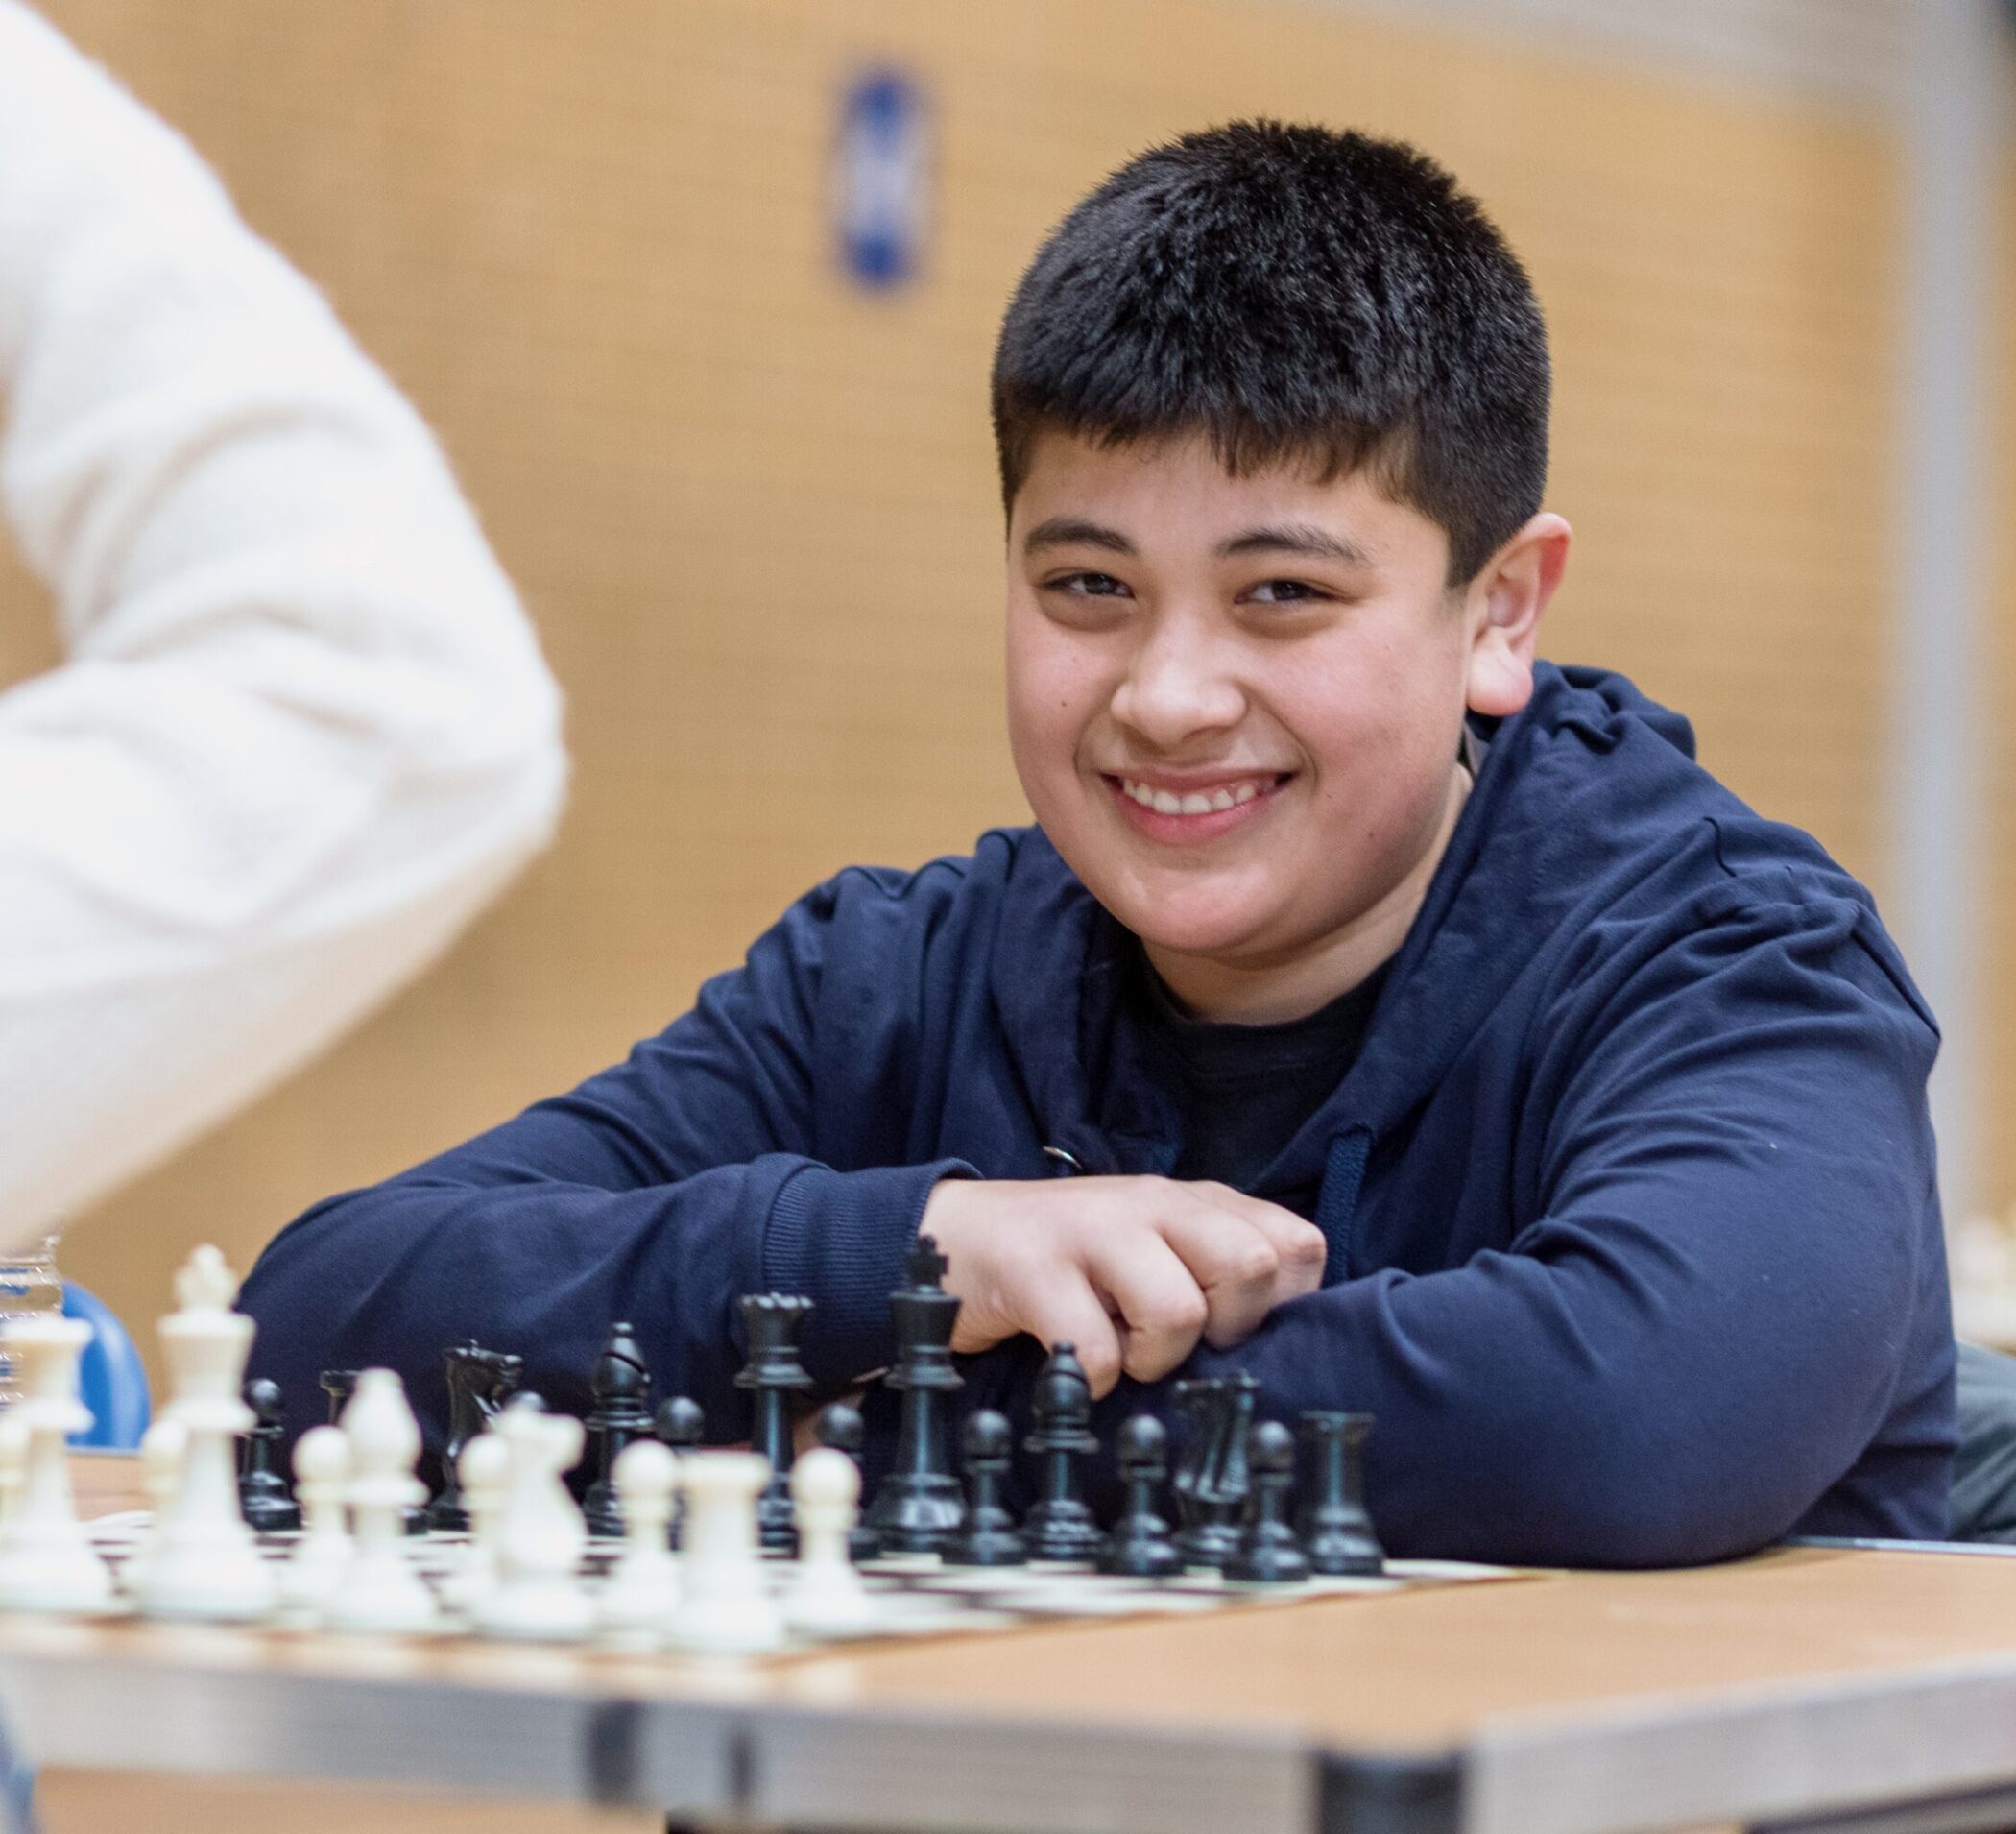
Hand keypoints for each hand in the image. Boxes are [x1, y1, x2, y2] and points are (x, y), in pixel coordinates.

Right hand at [919, 1176, 1325, 1396]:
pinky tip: (1071, 1364)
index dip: (1280, 1307)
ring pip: (1179, 1311)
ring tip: (1119, 1353)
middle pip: (1253, 1266)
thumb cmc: (1071, 1268)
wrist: (951, 1240)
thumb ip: (1217, 1275)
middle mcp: (1152, 1203)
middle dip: (1226, 1330)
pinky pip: (1096, 1351)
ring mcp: (1092, 1229)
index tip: (1230, 1330)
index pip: (1299, 1247)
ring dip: (1153, 1360)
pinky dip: (1091, 1380)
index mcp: (1193, 1202)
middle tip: (1177, 1344)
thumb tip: (1284, 1346)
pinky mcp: (1034, 1268)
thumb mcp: (1155, 1254)